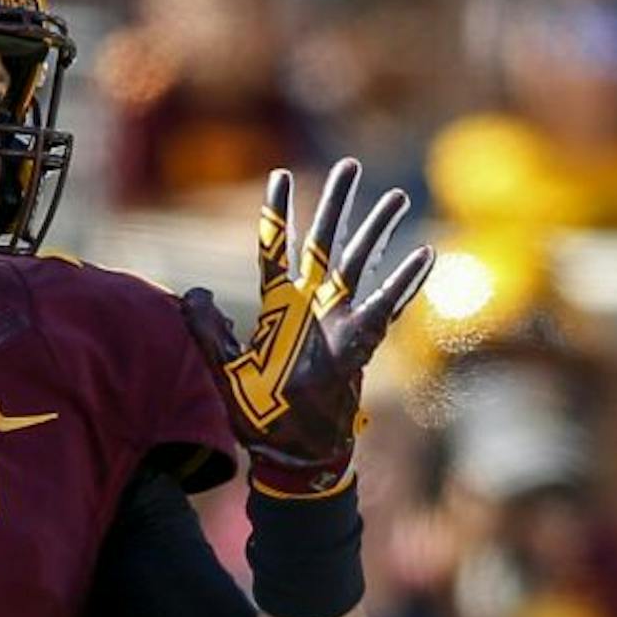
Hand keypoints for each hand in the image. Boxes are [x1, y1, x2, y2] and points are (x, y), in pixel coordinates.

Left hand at [182, 159, 432, 497]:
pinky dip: (404, 282)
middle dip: (335, 203)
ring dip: (376, 229)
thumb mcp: (224, 370)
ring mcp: (337, 320)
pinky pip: (385, 305)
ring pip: (358, 262)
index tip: (280, 174)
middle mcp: (308, 304)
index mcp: (275, 306)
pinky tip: (424, 255)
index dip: (276, 213)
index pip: (274, 248)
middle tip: (349, 165)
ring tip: (394, 197)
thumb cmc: (259, 414)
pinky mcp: (360, 341)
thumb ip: (207, 331)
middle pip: (323, 241)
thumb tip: (191, 294)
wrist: (292, 451)